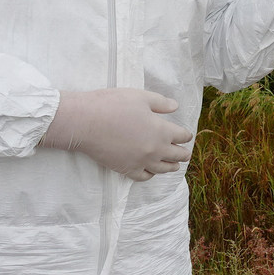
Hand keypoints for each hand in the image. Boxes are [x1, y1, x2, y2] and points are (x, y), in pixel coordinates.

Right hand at [39, 88, 192, 180]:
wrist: (86, 122)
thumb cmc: (113, 105)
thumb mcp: (141, 97)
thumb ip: (161, 103)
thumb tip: (175, 106)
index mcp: (161, 131)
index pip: (181, 136)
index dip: (186, 135)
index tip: (187, 135)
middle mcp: (155, 149)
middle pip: (176, 155)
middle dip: (182, 153)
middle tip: (185, 153)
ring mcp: (141, 162)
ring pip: (162, 169)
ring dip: (171, 166)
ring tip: (174, 165)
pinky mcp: (126, 169)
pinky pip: (144, 177)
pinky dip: (150, 174)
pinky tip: (151, 171)